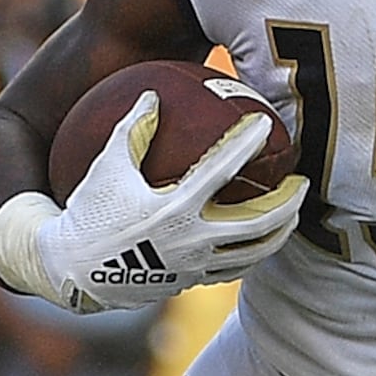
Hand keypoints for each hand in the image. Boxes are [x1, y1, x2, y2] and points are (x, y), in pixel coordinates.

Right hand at [0, 95, 306, 312]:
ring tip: (293, 213)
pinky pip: (233, 268)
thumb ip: (133, 129)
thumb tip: (154, 94)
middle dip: (288, 202)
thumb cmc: (88, 211)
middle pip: (258, 223)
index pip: (222, 171)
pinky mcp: (190, 282)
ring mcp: (194, 265)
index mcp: (173, 207)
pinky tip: (261, 238)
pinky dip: (253, 252)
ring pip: (254, 252)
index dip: (246, 143)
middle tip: (303, 180)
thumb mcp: (106, 165)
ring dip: (280, 232)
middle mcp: (191, 240)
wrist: (72, 271)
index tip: (265, 123)